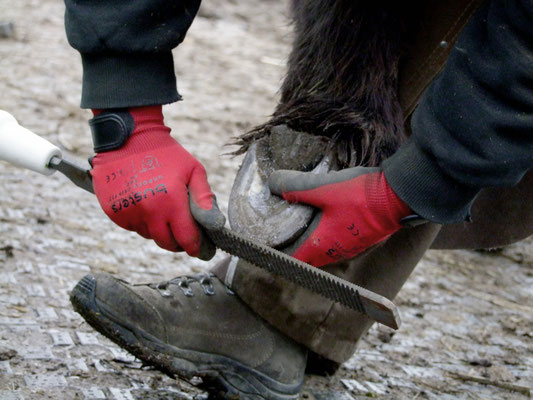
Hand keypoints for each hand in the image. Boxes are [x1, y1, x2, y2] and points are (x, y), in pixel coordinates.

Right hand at [90, 106, 224, 259]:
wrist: (129, 137)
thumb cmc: (166, 153)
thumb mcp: (193, 170)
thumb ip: (204, 198)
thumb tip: (215, 224)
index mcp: (171, 201)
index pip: (186, 239)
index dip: (195, 247)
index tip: (200, 250)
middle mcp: (149, 210)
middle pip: (167, 243)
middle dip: (178, 241)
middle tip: (183, 231)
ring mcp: (129, 212)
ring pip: (149, 235)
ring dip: (158, 229)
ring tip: (162, 209)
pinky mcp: (114, 212)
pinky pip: (132, 227)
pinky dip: (141, 221)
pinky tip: (145, 204)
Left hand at [269, 167, 411, 266]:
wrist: (399, 196)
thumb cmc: (361, 196)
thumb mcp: (323, 187)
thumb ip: (295, 186)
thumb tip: (272, 183)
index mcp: (321, 246)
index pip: (291, 260)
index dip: (276, 252)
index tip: (265, 241)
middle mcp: (335, 252)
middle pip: (306, 257)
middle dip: (291, 246)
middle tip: (278, 229)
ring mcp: (350, 247)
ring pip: (322, 250)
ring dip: (309, 240)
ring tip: (297, 222)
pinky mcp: (361, 238)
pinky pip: (336, 242)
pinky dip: (324, 234)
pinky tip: (323, 216)